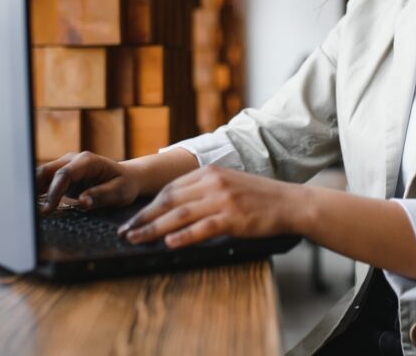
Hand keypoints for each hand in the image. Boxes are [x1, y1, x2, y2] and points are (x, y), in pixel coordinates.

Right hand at [36, 151, 141, 213]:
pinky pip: (45, 181)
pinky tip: (30, 205)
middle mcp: (74, 160)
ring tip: (25, 209)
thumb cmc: (124, 184)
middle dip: (35, 189)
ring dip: (32, 190)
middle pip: (47, 171)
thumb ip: (101, 196)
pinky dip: (37, 192)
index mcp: (88, 161)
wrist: (127, 177)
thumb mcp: (120, 192)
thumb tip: (83, 202)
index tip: (47, 210)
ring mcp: (66, 165)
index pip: (64, 174)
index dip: (54, 192)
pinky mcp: (62, 174)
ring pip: (42, 175)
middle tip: (28, 210)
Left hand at [117, 166, 305, 247]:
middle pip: (169, 201)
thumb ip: (202, 189)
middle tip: (126, 232)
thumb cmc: (258, 197)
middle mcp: (212, 182)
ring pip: (179, 215)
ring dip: (154, 229)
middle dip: (143, 218)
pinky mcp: (233, 217)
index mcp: (208, 172)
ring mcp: (222, 199)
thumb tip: (173, 206)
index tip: (132, 219)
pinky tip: (168, 243)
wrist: (289, 202)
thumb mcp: (227, 183)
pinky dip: (183, 236)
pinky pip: (202, 228)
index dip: (148, 206)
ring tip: (137, 240)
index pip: (170, 189)